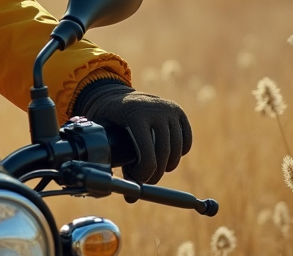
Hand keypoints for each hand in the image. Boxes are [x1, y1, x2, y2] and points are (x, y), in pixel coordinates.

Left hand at [73, 80, 191, 184]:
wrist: (114, 94)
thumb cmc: (108, 120)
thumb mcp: (106, 137)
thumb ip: (116, 164)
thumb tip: (131, 198)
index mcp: (135, 115)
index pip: (149, 157)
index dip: (144, 175)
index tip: (137, 178)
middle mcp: (156, 110)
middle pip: (164, 157)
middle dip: (155, 174)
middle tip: (144, 178)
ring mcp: (170, 110)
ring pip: (177, 152)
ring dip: (167, 166)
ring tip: (152, 165)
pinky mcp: (179, 112)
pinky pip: (186, 143)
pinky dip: (179, 153)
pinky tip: (164, 155)